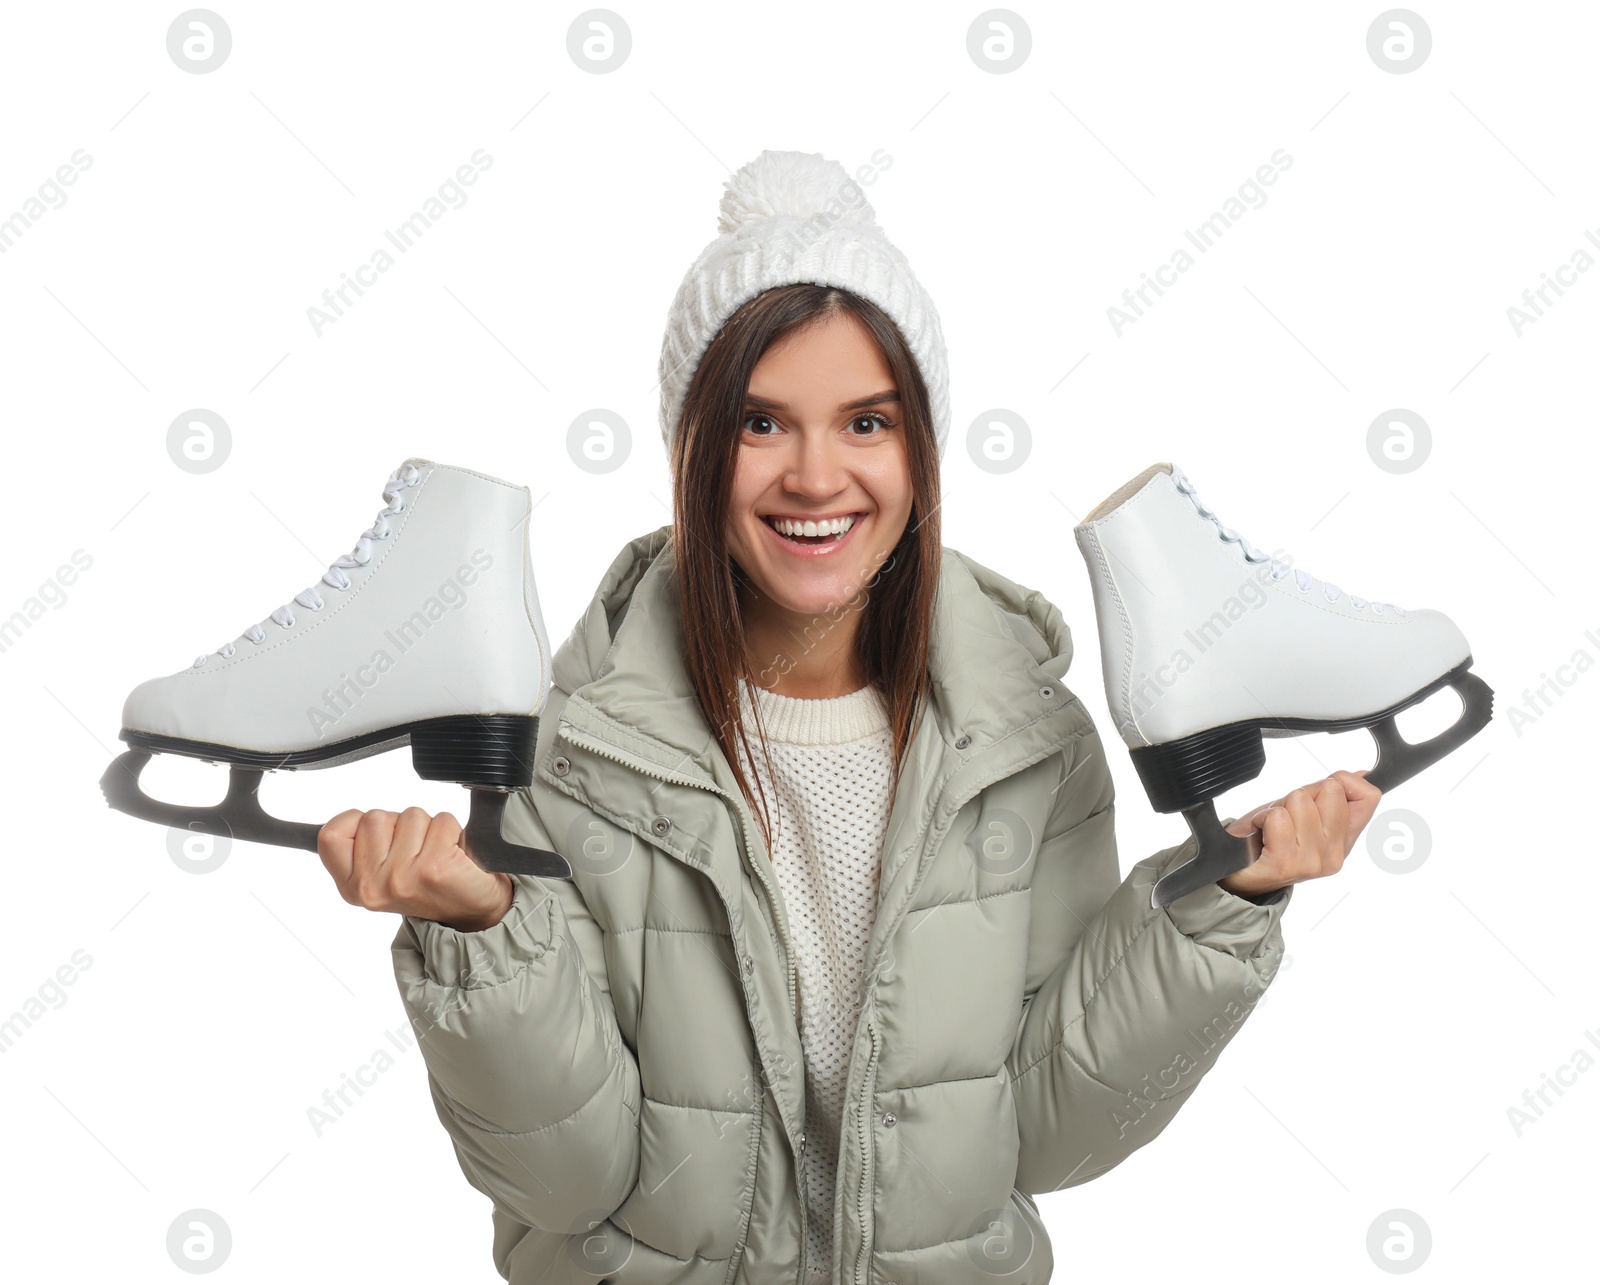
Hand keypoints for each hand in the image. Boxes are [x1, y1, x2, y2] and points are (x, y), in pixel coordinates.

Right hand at [317, 807, 514, 931]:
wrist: (472, 912)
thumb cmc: (427, 887)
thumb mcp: (380, 876)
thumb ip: (360, 849)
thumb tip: (349, 819)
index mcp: (353, 887)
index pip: (330, 836)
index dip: (352, 822)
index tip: (377, 834)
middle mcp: (373, 886)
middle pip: (374, 817)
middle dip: (399, 824)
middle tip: (415, 851)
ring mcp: (403, 877)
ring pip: (410, 815)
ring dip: (428, 827)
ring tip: (434, 853)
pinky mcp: (436, 868)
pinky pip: (442, 821)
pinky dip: (453, 830)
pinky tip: (453, 854)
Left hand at [1217, 769, 1382, 899]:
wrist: (1237, 872)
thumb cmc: (1269, 841)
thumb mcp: (1304, 815)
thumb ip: (1330, 798)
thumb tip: (1361, 775)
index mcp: (1344, 841)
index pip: (1369, 796)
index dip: (1344, 781)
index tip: (1318, 795)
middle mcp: (1334, 854)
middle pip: (1330, 789)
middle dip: (1302, 794)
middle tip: (1285, 817)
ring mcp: (1312, 861)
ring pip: (1301, 800)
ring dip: (1278, 807)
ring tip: (1270, 827)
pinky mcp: (1285, 863)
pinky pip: (1278, 817)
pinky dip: (1262, 818)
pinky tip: (1260, 834)